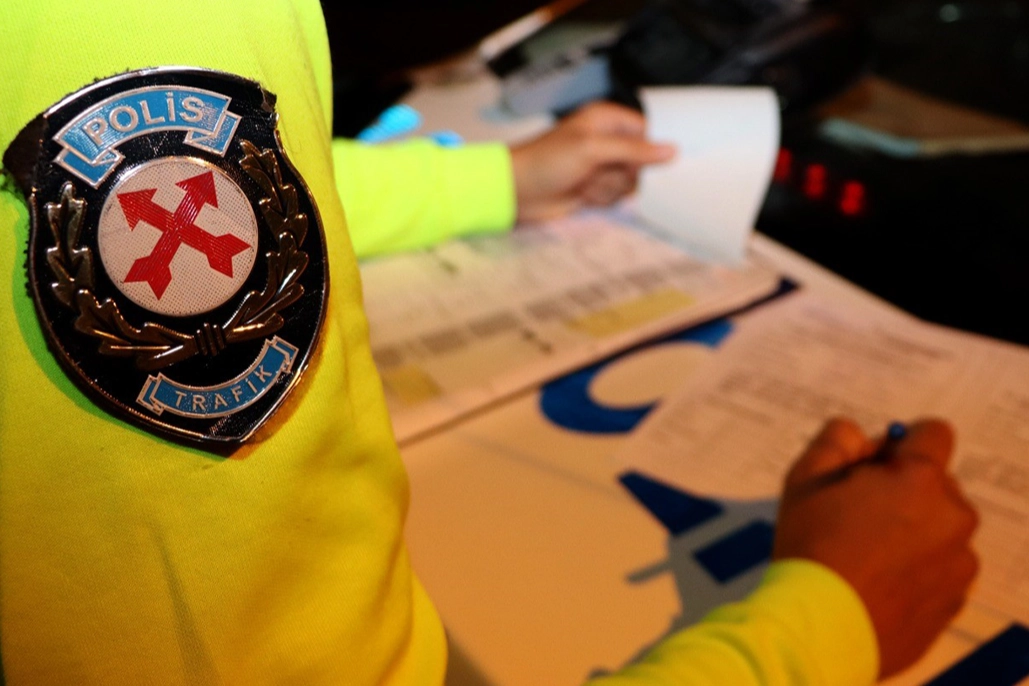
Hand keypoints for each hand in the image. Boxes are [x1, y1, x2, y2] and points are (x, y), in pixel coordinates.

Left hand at [509, 101, 675, 222]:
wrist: (517, 191)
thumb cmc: (546, 161)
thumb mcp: (591, 149)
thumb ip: (633, 150)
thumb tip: (671, 150)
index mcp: (607, 120)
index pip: (647, 132)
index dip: (652, 149)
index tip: (654, 162)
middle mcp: (608, 141)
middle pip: (642, 161)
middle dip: (624, 172)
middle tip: (603, 171)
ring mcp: (602, 166)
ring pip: (630, 182)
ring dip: (610, 187)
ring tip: (586, 182)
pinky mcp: (596, 188)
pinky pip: (616, 196)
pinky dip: (602, 198)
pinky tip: (582, 194)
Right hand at [773, 418, 978, 677]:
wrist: (821, 628)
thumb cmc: (811, 546)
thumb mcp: (805, 478)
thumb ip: (835, 440)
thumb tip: (859, 436)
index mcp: (920, 479)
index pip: (933, 433)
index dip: (900, 443)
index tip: (872, 467)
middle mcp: (953, 516)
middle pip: (937, 484)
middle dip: (904, 489)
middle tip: (857, 515)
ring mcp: (959, 563)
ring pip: (941, 529)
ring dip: (914, 530)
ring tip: (866, 557)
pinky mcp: (955, 601)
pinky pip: (940, 570)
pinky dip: (916, 570)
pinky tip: (877, 585)